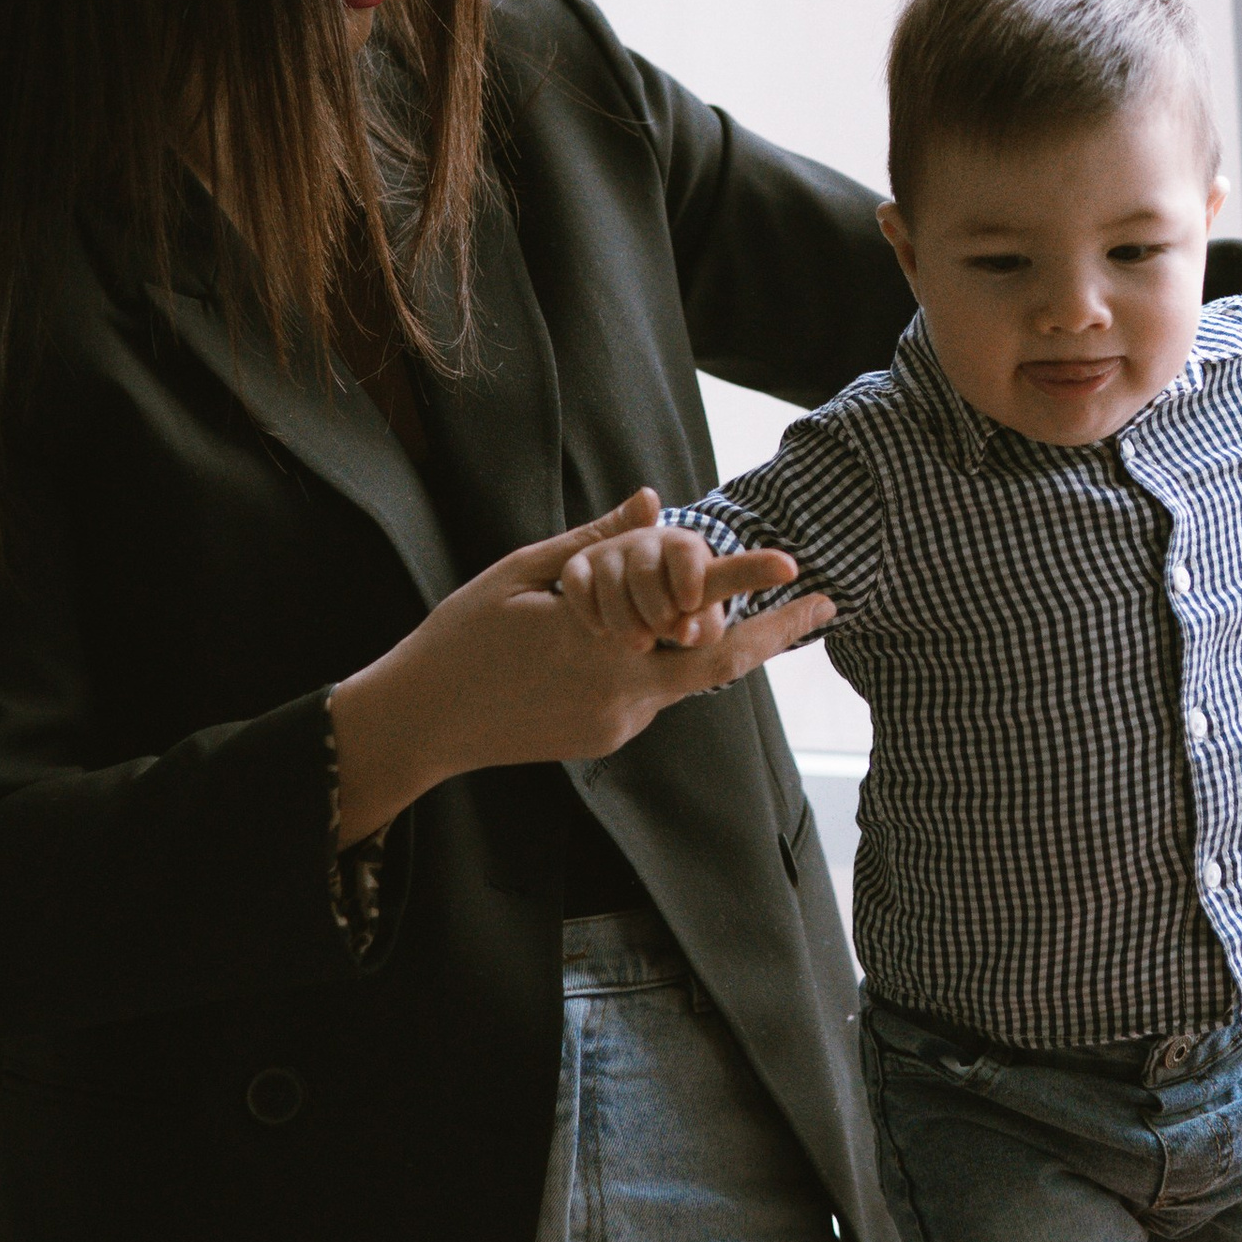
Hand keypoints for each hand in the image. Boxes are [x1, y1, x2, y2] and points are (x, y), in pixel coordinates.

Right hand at [328, 488, 829, 844]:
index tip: (804, 574)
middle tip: (822, 606)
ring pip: (679, 676)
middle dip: (775, 633)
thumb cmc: (461, 635)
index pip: (699, 613)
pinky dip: (644, 662)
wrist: (419, 723)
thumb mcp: (523, 573)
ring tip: (658, 611)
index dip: (753, 589)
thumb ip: (598, 542)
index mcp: (602, 639)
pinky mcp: (606, 740)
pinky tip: (593, 649)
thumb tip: (655, 501)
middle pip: (720, 664)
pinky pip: (646, 695)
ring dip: (687, 641)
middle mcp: (621, 690)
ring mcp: (617, 722)